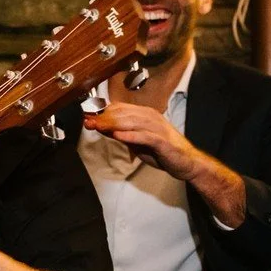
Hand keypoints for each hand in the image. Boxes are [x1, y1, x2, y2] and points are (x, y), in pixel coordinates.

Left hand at [82, 103, 203, 180]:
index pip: (120, 108)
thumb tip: (99, 126)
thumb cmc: (159, 151)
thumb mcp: (135, 141)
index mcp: (145, 114)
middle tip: (88, 121)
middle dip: (104, 117)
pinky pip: (146, 136)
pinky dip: (131, 135)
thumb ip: (119, 133)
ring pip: (133, 122)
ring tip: (98, 126)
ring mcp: (158, 128)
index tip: (86, 115)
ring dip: (113, 124)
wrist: (184, 162)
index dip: (102, 111)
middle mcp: (151, 118)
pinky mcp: (163, 141)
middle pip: (124, 113)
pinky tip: (118, 135)